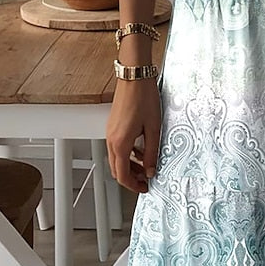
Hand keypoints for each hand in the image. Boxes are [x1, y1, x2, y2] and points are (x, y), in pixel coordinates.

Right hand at [106, 78, 160, 193]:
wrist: (134, 77)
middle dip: (132, 178)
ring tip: (147, 165)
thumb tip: (151, 169)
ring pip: (116, 158)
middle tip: (146, 180)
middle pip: (117, 169)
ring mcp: (110, 132)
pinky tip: (141, 149)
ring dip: (130, 165)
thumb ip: (152, 152)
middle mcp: (112, 139)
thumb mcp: (153, 128)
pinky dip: (128, 153)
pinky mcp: (113, 126)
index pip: (123, 175)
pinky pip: (117, 146)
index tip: (145, 188)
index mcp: (120, 143)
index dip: (134, 186)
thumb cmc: (144, 98)